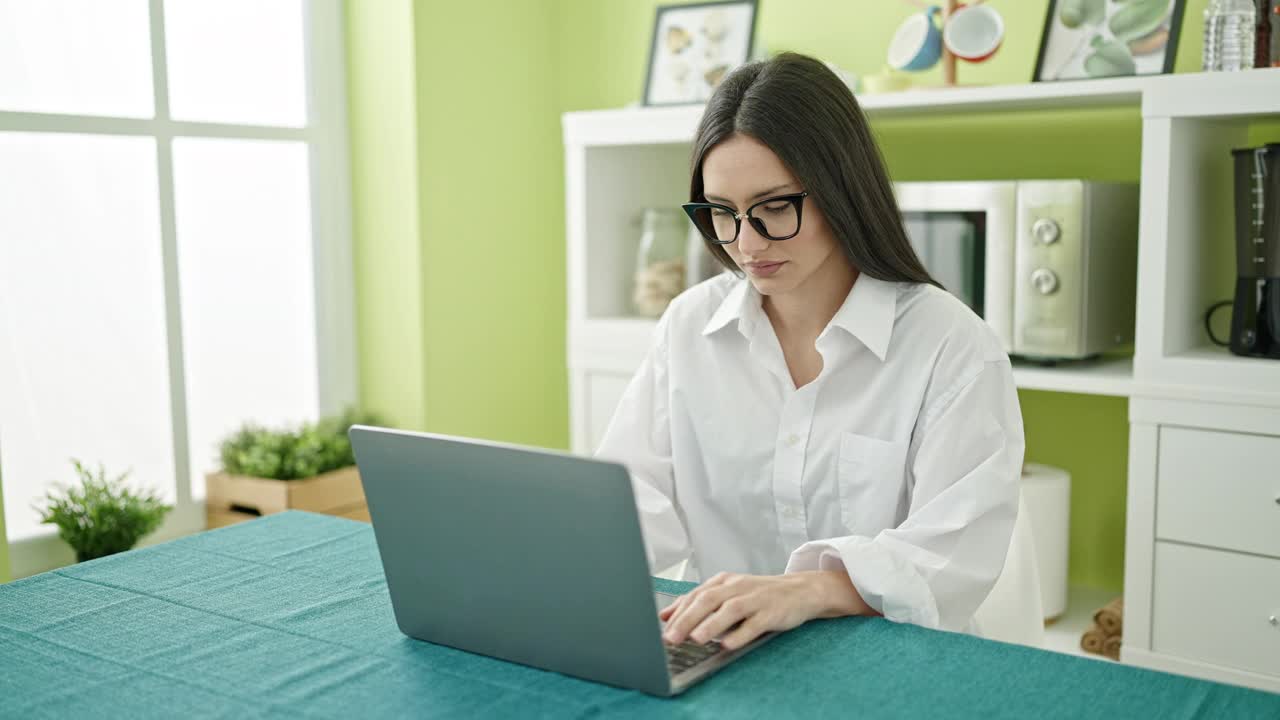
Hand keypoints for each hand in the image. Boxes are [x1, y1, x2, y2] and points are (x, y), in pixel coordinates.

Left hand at [658, 570, 874, 650]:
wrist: (800, 590)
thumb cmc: (760, 595)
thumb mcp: (728, 593)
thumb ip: (699, 603)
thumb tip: (666, 616)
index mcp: (724, 581)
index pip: (696, 594)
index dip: (678, 611)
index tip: (662, 627)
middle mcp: (738, 587)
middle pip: (709, 600)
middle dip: (688, 619)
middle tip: (672, 637)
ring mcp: (756, 599)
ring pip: (730, 609)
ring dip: (712, 624)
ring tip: (696, 638)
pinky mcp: (772, 612)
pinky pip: (754, 624)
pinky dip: (740, 634)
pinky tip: (727, 644)